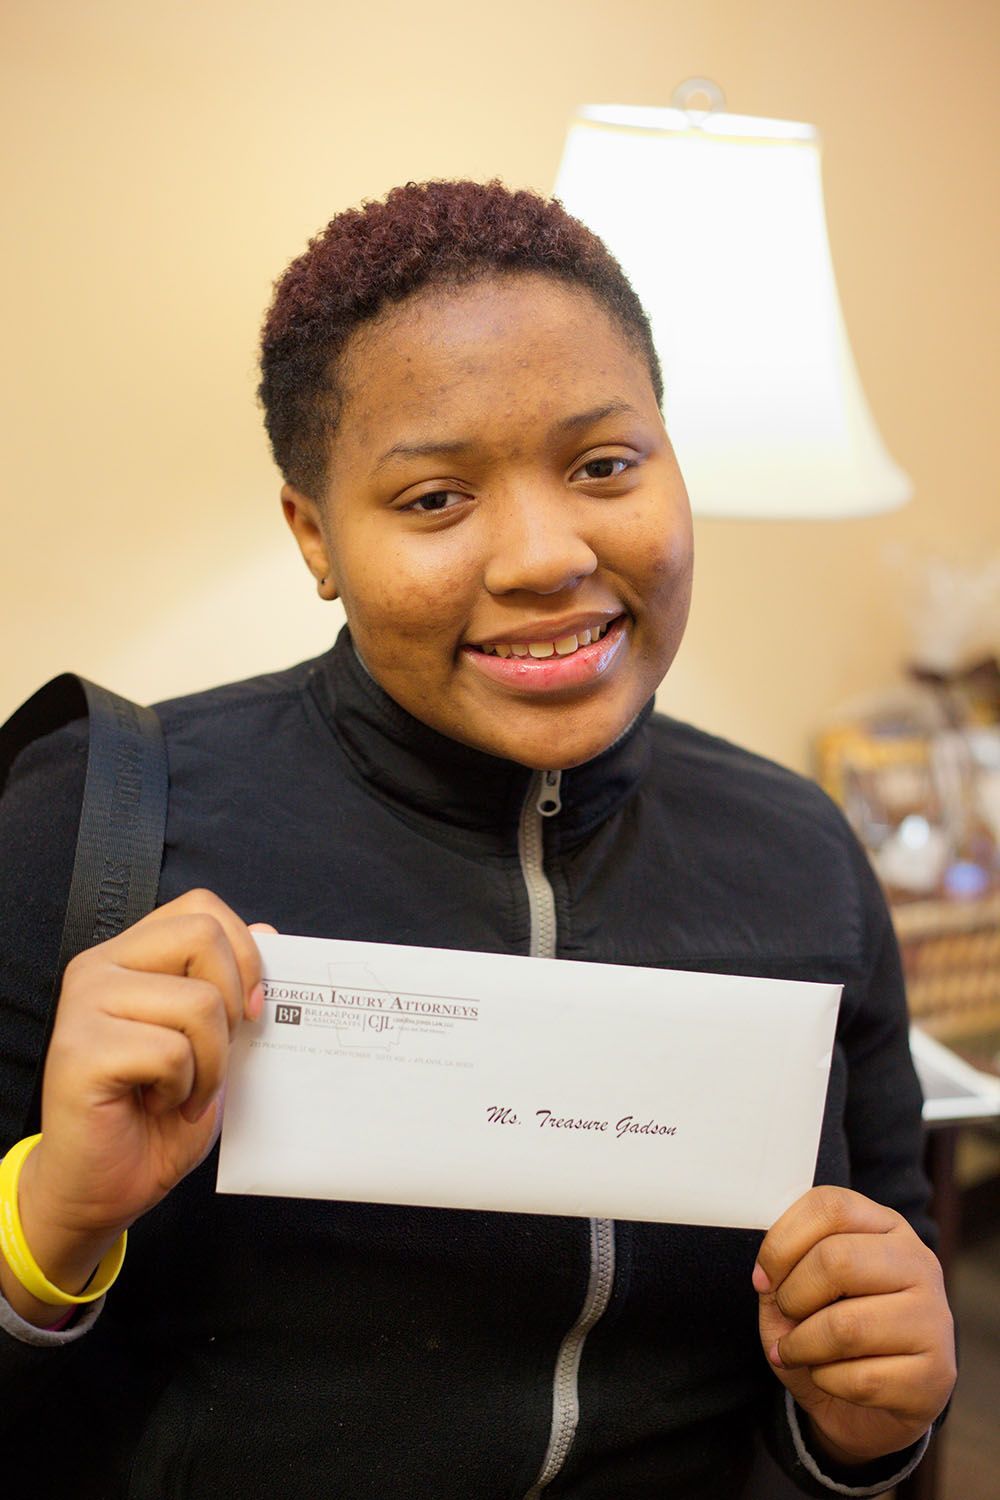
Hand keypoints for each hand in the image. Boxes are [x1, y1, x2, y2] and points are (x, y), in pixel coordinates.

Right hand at [4, 890, 274, 1320]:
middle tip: (215, 1056)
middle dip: (232, 1003)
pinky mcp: (80, 1050)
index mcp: (129, 955)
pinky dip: (183, 1088)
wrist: (103, 1188)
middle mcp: (99, 967)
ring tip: (182, 1091)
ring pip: (198, 1002)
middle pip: (203, 937)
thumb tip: (270, 932)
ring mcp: (84, 1005)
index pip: (201, 909)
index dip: (244, 953)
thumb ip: (232, 987)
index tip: (251, 1008)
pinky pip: (172, 1052)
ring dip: (210, 1063)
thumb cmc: (157, 1116)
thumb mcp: (212, 1043)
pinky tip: (158, 1105)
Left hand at [754, 1185, 955, 1467]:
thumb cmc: (828, 1330)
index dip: (781, 1242)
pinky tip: (828, 1378)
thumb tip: (769, 1277)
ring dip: (802, 1345)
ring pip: (847, 1326)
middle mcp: (918, 1263)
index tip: (762, 1278)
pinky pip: (862, 1379)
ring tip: (794, 1351)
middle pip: (837, 1260)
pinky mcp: (935, 1374)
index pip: (829, 1206)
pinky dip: (827, 1381)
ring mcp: (934, 1319)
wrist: (867, 1405)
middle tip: (785, 1315)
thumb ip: (784, 1268)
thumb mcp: (800, 1286)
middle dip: (792, 1296)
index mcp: (885, 1226)